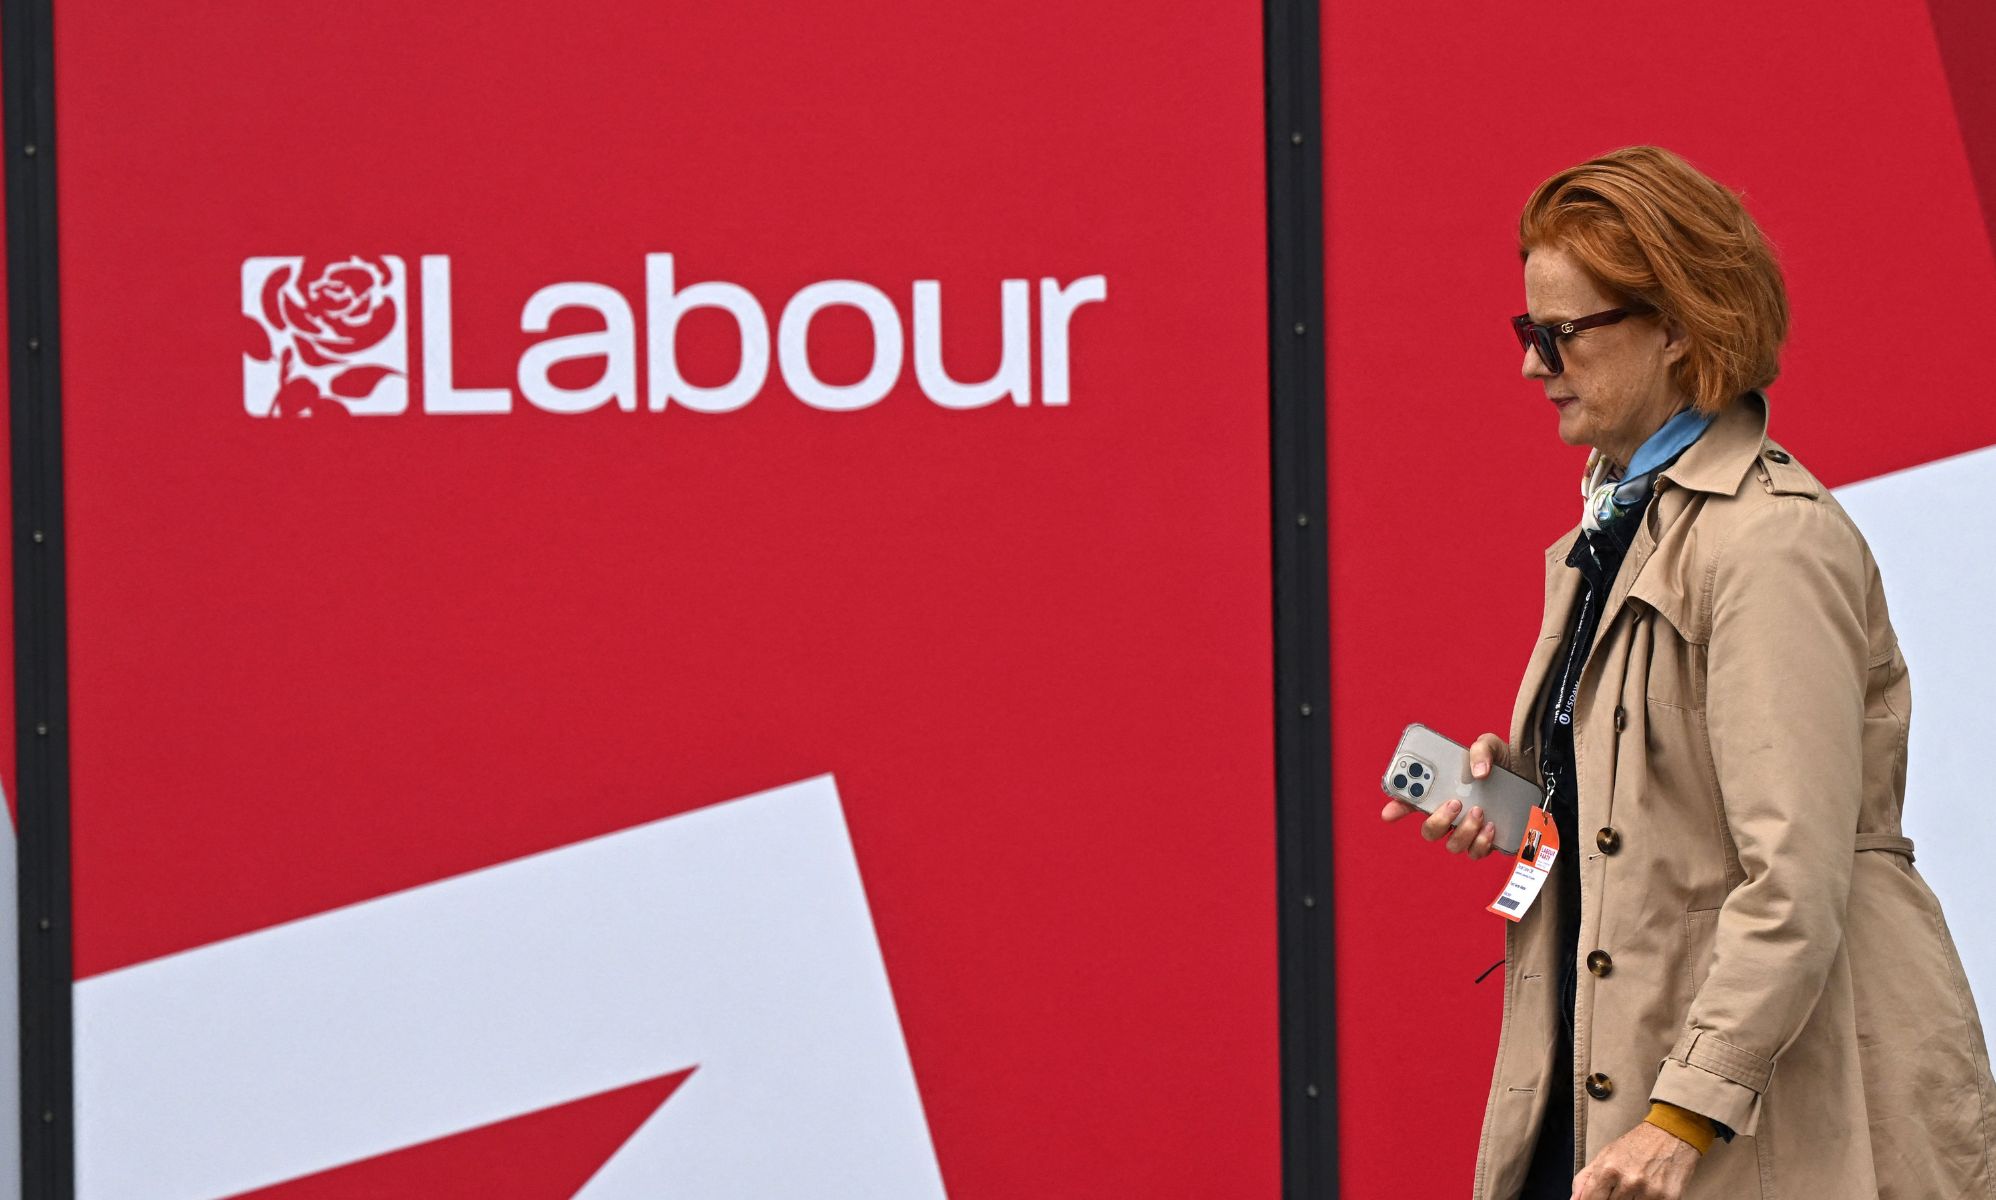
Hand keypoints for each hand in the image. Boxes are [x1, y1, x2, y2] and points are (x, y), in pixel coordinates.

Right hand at [1379, 733, 1506, 859]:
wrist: (1529, 777)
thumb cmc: (1502, 763)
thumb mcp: (1491, 746)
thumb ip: (1481, 749)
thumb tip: (1479, 772)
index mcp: (1441, 792)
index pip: (1410, 803)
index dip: (1395, 809)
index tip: (1390, 813)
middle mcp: (1450, 816)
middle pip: (1429, 831)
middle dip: (1437, 820)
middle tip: (1453, 802)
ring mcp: (1467, 831)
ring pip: (1452, 844)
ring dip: (1463, 830)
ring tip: (1478, 811)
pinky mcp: (1486, 841)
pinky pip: (1476, 852)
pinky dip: (1482, 842)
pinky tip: (1491, 825)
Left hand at [1570, 1121, 1700, 1198]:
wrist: (1672, 1133)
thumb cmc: (1636, 1144)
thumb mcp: (1606, 1154)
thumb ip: (1586, 1178)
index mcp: (1609, 1168)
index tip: (1594, 1199)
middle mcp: (1629, 1181)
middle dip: (1611, 1199)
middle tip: (1619, 1188)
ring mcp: (1650, 1191)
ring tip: (1634, 1186)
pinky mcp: (1669, 1198)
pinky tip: (1647, 1191)